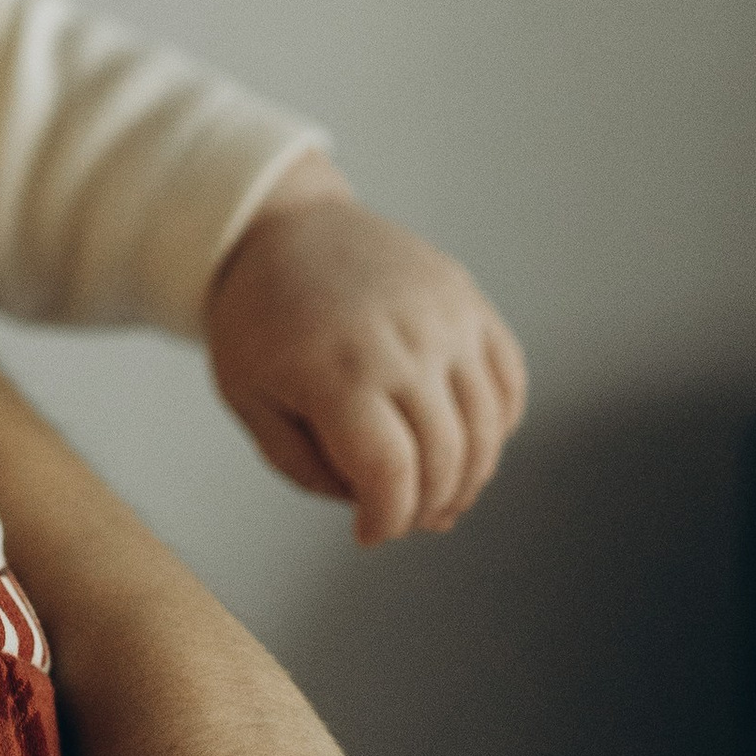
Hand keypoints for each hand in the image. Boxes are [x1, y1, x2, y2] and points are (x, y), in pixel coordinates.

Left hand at [205, 161, 526, 543]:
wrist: (280, 222)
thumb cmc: (256, 317)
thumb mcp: (247, 400)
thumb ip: (304, 467)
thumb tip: (374, 505)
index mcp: (338, 370)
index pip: (391, 476)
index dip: (387, 522)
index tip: (368, 533)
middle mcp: (404, 340)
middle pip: (446, 459)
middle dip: (426, 508)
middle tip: (401, 517)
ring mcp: (445, 315)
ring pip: (488, 428)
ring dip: (469, 477)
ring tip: (434, 491)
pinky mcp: (467, 298)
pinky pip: (508, 381)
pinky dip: (497, 426)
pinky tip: (463, 441)